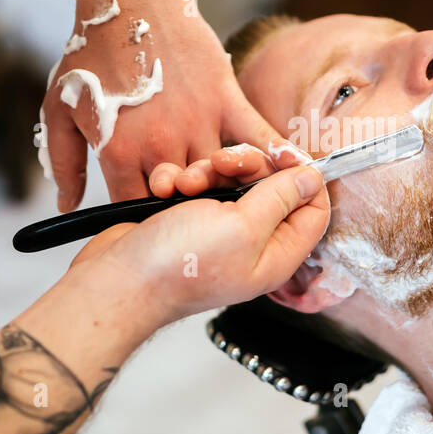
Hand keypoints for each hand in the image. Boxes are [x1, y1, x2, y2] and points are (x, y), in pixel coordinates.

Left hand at [34, 0, 306, 211]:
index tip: (146, 216)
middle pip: (183, 200)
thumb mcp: (60, 110)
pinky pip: (258, 137)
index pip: (136, 207)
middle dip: (184, 208)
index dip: (141, 217)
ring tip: (230, 202)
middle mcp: (162, 144)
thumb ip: (64, 163)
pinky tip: (297, 176)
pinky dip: (278, 158)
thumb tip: (66, 207)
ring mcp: (198, 123)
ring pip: (221, 177)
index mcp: (120, 152)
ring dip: (225, 191)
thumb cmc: (93, 53)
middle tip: (187, 209)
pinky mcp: (226, 99)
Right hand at [72, 160, 329, 324]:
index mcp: (276, 253)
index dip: (303, 178)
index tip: (281, 154)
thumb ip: (280, 198)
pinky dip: (179, 181)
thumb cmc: (179, 266)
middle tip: (222, 162)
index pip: (313, 211)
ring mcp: (218, 231)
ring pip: (230, 180)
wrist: (118, 279)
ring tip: (184, 184)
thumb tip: (312, 178)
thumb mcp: (243, 226)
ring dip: (207, 172)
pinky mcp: (188, 218)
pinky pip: (196, 185)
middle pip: (271, 186)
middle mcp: (251, 242)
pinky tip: (165, 188)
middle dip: (246, 166)